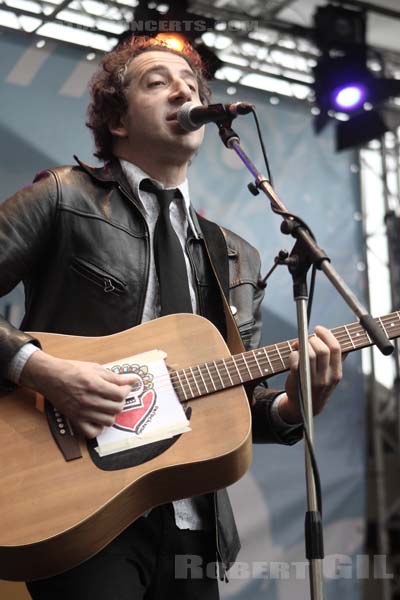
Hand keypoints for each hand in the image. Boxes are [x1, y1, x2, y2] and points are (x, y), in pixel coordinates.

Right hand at [20, 350, 137, 437]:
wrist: (50, 377)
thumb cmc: (72, 370)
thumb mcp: (95, 368)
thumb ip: (115, 377)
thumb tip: (133, 380)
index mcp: (95, 385)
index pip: (120, 394)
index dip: (126, 390)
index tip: (125, 387)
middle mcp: (89, 400)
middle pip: (117, 408)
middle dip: (120, 401)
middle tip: (116, 395)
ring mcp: (82, 412)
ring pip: (108, 421)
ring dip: (112, 413)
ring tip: (108, 405)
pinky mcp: (75, 420)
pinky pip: (92, 432)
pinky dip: (98, 427)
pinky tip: (98, 417)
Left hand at [278, 326, 342, 423]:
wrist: (305, 408)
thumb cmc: (318, 385)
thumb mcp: (331, 375)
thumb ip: (336, 359)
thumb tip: (342, 340)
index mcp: (337, 373)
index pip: (336, 348)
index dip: (326, 334)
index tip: (318, 328)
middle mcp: (327, 378)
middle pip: (322, 350)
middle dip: (313, 339)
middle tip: (307, 339)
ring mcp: (312, 381)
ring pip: (309, 354)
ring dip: (302, 345)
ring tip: (298, 345)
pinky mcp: (298, 381)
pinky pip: (295, 361)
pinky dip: (293, 354)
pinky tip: (293, 354)